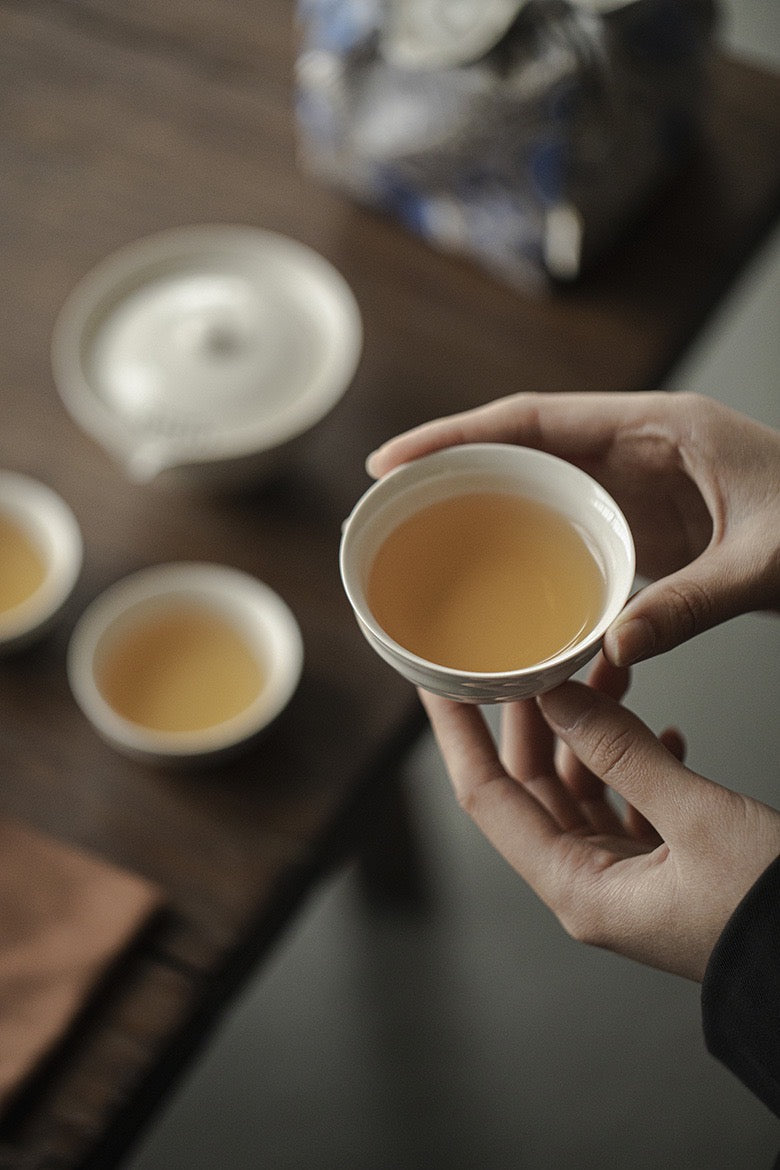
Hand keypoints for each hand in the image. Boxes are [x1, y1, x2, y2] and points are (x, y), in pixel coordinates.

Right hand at [367, 392, 779, 665]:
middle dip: (452, 469)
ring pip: (540, 489)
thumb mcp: (766, 562)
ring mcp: (638, 487)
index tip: (396, 459)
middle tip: (387, 503)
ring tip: (423, 542)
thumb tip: (611, 648)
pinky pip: (568, 531)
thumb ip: (692, 603)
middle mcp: (637, 448)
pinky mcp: (644, 526)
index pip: (536, 418)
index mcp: (659, 426)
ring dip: (484, 512)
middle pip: (522, 449)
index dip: (457, 434)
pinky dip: (528, 554)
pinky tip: (501, 587)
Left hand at [419, 657, 779, 981]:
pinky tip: (661, 735)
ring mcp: (626, 881)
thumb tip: (559, 698)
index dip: (456, 736)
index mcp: (577, 888)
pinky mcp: (664, 872)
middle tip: (528, 660)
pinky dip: (637, 766)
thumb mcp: (695, 819)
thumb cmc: (770, 917)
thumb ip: (622, 754)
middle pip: (533, 788)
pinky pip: (629, 807)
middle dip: (531, 718)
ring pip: (584, 789)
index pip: (486, 799)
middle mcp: (590, 887)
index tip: (437, 684)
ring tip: (607, 677)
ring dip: (593, 733)